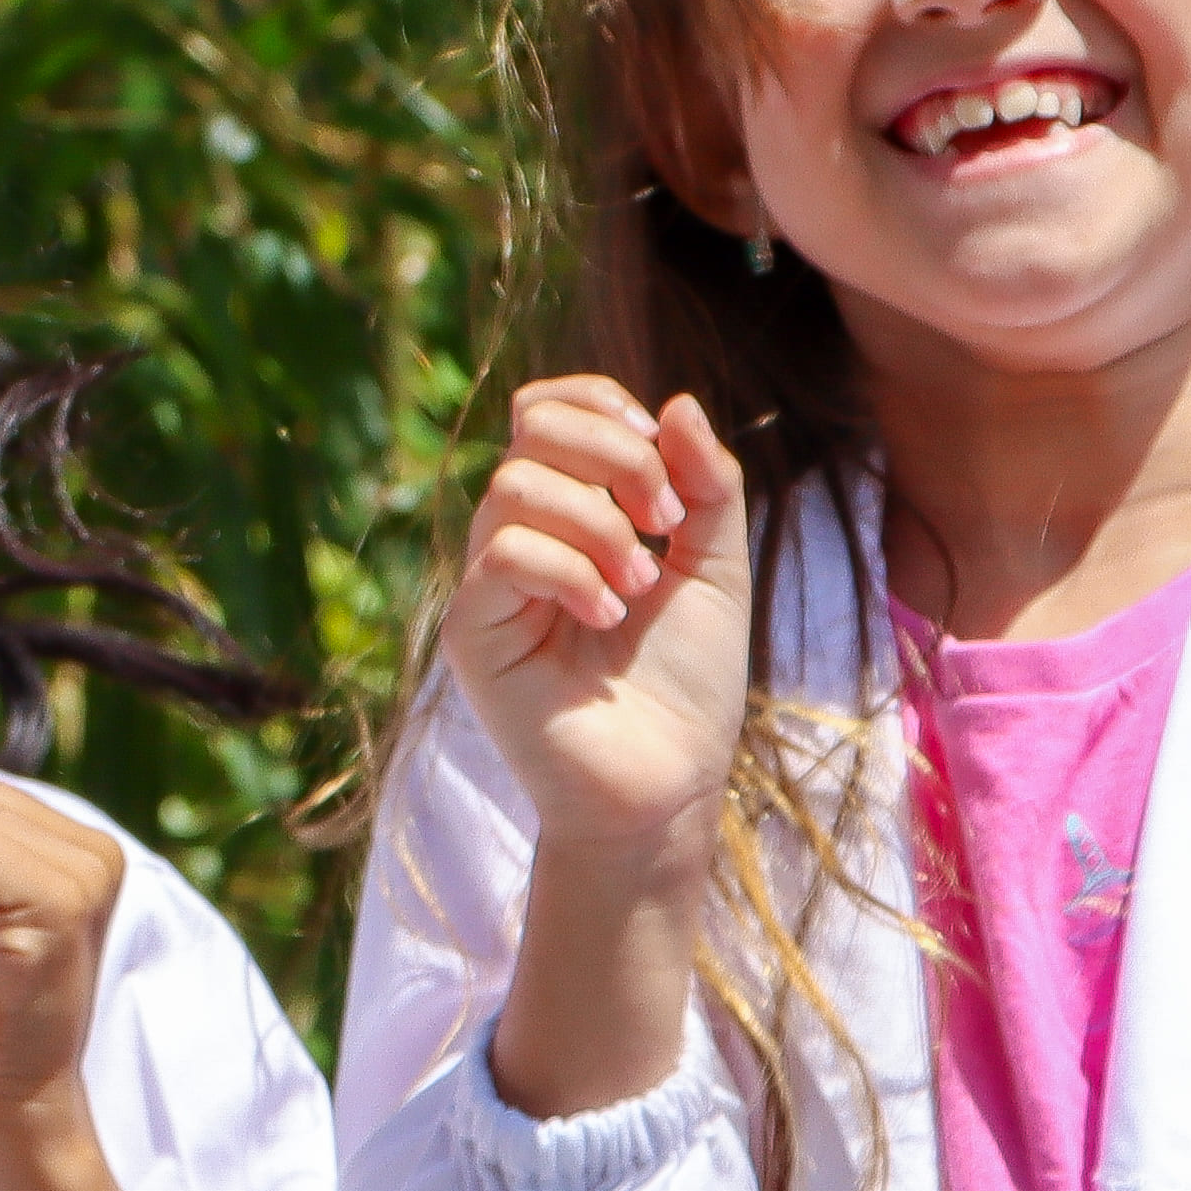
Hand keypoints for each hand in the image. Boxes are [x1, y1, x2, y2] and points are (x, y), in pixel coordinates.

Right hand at [440, 378, 754, 858]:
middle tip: (666, 522)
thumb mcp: (717, 569)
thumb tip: (676, 403)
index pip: (547, 409)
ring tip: (641, 587)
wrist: (666, 787)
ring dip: (602, 525)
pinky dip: (572, 571)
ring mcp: (489, 584)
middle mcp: (518, 537)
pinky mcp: (473, 631)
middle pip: (532, 427)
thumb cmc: (686, 685)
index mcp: (568, 513)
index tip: (666, 465)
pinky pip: (505, 553)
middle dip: (616, 456)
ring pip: (517, 485)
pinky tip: (609, 617)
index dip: (604, 406)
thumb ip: (706, 486)